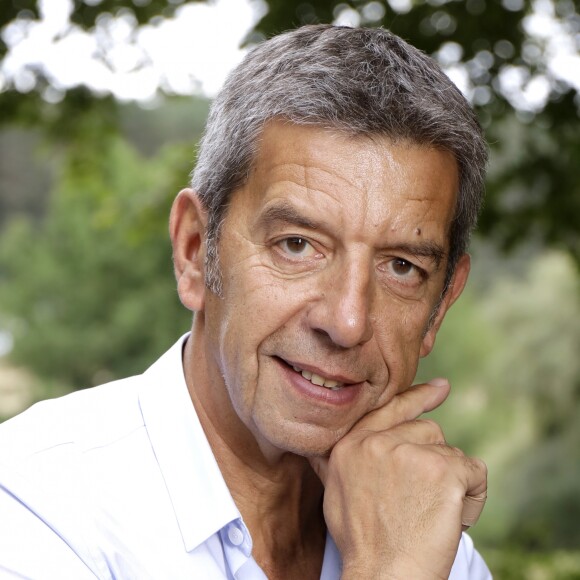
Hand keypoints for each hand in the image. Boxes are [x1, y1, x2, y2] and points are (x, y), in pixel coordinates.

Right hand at [309, 379, 486, 578]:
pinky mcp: (442, 471)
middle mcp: (377, 443)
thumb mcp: (336, 491)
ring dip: (453, 481)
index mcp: (350, 445)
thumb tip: (330, 445)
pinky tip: (455, 518)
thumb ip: (339, 459)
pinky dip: (474, 496)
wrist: (384, 577)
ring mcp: (409, 454)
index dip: (417, 399)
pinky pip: (474, 472)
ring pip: (451, 452)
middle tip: (425, 500)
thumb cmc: (364, 543)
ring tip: (434, 514)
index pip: (388, 409)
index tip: (440, 388)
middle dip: (434, 462)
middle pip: (427, 431)